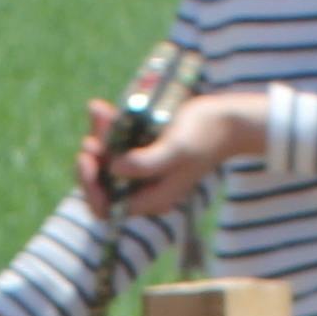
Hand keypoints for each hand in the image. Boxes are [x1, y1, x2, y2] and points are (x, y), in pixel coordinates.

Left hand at [94, 85, 267, 224]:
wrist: (227, 119)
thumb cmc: (206, 135)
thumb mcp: (177, 150)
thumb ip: (147, 163)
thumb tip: (113, 168)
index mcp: (151, 199)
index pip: (106, 208)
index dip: (91, 189)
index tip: (89, 160)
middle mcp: (143, 188)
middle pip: (101, 183)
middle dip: (92, 160)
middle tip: (91, 138)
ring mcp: (142, 169)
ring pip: (104, 160)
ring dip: (98, 137)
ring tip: (99, 111)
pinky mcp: (142, 149)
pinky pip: (115, 142)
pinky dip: (106, 126)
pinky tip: (100, 107)